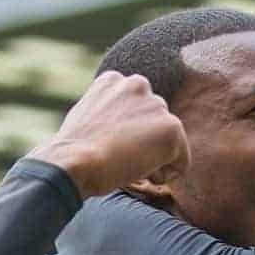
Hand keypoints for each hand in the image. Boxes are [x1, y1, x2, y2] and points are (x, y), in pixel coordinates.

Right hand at [35, 71, 188, 198]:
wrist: (74, 161)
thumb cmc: (73, 152)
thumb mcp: (87, 119)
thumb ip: (109, 115)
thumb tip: (121, 131)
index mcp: (114, 80)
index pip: (137, 110)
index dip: (125, 135)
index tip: (109, 146)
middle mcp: (138, 84)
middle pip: (155, 124)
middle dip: (144, 144)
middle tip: (119, 157)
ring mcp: (157, 105)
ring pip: (169, 143)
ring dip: (154, 159)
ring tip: (126, 163)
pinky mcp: (172, 128)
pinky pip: (181, 163)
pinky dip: (165, 175)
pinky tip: (140, 172)